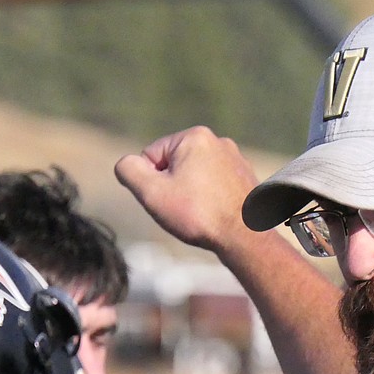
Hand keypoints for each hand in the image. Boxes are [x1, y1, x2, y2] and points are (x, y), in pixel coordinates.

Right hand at [114, 126, 261, 253]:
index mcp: (195, 136)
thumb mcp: (151, 192)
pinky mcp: (246, 177)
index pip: (151, 156)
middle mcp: (219, 141)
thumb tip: (126, 164)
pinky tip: (217, 215)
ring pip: (195, 177)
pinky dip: (211, 200)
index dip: (152, 183)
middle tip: (185, 209)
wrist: (245, 237)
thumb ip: (129, 170)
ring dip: (191, 195)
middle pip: (174, 165)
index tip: (170, 200)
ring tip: (202, 214)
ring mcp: (236, 159)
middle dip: (173, 187)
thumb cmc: (198, 215)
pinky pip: (215, 186)